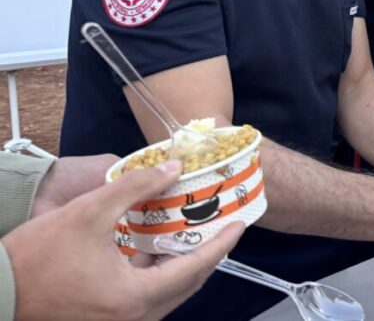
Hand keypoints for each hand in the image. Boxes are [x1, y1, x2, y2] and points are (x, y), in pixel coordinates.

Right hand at [4, 160, 244, 320]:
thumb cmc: (34, 257)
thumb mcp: (89, 211)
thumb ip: (136, 186)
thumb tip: (173, 168)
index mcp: (134, 298)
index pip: (195, 269)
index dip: (221, 244)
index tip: (239, 225)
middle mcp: (132, 318)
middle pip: (186, 286)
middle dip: (206, 255)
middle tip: (221, 227)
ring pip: (167, 295)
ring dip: (181, 267)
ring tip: (193, 235)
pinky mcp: (105, 320)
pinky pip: (146, 300)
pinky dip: (158, 277)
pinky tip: (156, 252)